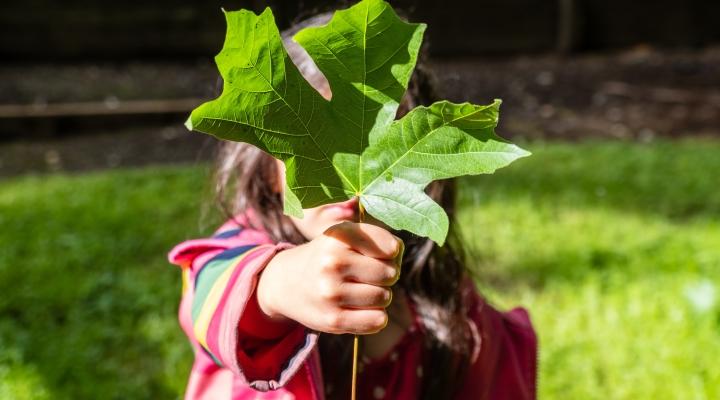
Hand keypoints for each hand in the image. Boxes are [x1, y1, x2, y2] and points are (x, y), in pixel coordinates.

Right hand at [256, 221, 402, 334]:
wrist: (285, 282)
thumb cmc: (327, 256)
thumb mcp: (344, 236)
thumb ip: (377, 239)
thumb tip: (397, 253)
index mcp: (339, 236)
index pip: (390, 247)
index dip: (391, 252)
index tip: (380, 254)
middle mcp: (333, 262)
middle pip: (390, 273)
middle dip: (386, 275)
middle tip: (368, 275)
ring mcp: (331, 292)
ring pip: (384, 297)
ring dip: (379, 296)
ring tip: (360, 290)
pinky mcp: (333, 319)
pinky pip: (377, 320)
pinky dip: (376, 316)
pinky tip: (362, 309)